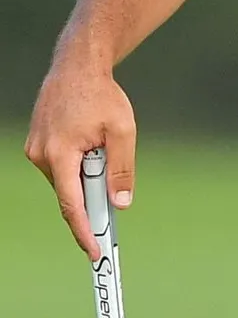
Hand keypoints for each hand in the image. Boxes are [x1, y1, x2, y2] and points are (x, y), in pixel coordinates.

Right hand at [24, 56, 136, 258]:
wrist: (78, 65)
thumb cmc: (101, 94)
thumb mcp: (123, 129)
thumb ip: (122, 168)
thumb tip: (120, 203)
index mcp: (60, 154)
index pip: (70, 205)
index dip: (83, 231)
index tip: (94, 252)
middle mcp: (41, 154)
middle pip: (70, 191)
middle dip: (91, 192)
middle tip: (112, 189)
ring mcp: (36, 148)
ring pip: (65, 178)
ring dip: (85, 173)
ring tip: (100, 142)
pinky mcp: (36, 142)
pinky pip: (60, 165)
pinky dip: (76, 163)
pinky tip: (88, 140)